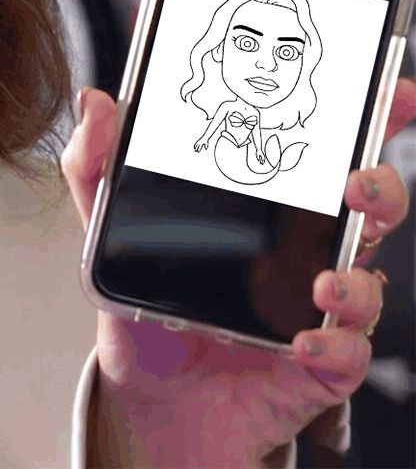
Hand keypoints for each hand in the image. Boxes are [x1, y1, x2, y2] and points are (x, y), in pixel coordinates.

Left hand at [61, 79, 414, 466]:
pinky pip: (347, 354)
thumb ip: (98, 163)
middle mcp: (303, 248)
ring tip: (323, 283)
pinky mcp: (316, 363)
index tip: (391, 92)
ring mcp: (313, 305)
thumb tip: (97, 103)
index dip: (370, 118)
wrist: (146, 391)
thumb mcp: (111, 222)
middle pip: (369, 208)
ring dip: (358, 279)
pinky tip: (305, 342)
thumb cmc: (147, 297)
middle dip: (380, 187)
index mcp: (267, 202)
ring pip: (369, 280)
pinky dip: (335, 347)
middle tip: (355, 184)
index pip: (326, 150)